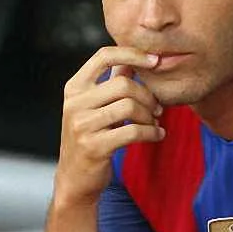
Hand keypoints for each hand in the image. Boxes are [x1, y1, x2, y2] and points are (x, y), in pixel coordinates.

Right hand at [56, 46, 163, 203]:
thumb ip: (111, 82)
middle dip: (147, 96)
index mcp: (75, 87)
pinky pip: (133, 132)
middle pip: (124, 84)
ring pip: (130, 107)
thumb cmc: (90, 137)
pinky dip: (152, 133)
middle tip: (157, 109)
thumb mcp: (94, 106)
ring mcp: (82, 125)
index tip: (155, 61)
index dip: (132, 53)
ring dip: (150, 116)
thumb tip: (132, 60)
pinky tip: (158, 135)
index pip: (104, 56)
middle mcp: (75, 103)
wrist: (75, 178)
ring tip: (154, 124)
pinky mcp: (94, 147)